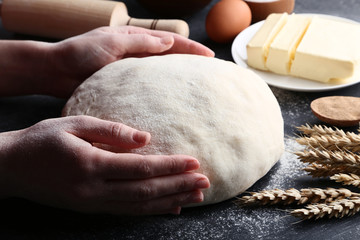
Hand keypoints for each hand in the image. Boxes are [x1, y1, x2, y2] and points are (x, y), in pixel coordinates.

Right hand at [0, 115, 209, 214]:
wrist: (11, 167)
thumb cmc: (42, 140)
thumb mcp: (73, 124)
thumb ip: (111, 131)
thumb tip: (146, 138)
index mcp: (90, 164)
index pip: (141, 168)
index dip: (170, 166)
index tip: (194, 162)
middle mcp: (94, 189)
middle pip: (145, 191)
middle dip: (178, 186)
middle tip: (205, 182)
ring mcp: (92, 203)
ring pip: (139, 206)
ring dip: (170, 201)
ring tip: (195, 197)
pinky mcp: (90, 208)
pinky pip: (126, 211)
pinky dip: (151, 211)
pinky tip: (170, 208)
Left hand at [47, 26, 214, 97]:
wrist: (56, 71)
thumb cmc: (80, 52)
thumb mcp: (111, 41)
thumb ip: (139, 42)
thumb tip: (169, 42)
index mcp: (134, 37)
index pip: (169, 41)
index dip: (191, 48)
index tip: (209, 56)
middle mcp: (135, 53)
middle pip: (170, 57)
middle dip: (190, 63)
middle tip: (209, 74)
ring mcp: (131, 71)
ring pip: (161, 74)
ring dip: (178, 79)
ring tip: (196, 89)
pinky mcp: (124, 86)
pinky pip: (147, 89)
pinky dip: (161, 92)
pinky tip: (170, 101)